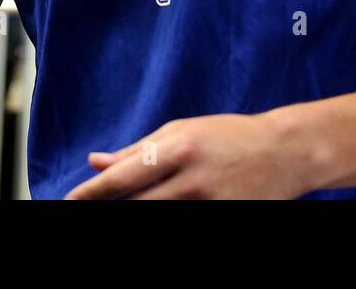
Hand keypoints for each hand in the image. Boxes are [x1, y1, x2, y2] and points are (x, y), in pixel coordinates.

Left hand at [64, 113, 309, 199]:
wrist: (286, 151)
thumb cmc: (230, 136)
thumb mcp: (184, 131)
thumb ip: (139, 148)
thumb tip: (96, 162)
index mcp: (178, 148)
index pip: (123, 177)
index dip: (91, 194)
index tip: (69, 202)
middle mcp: (191, 179)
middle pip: (136, 206)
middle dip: (108, 210)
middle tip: (86, 212)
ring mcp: (210, 203)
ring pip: (157, 217)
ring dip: (137, 214)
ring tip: (126, 207)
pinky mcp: (225, 217)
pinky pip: (186, 225)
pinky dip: (169, 219)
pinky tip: (162, 210)